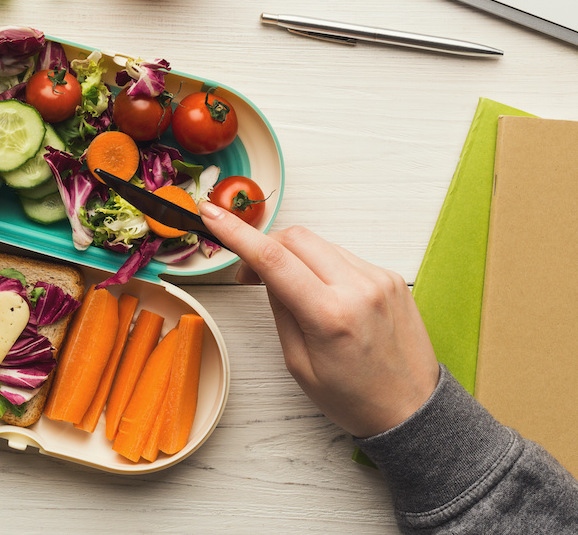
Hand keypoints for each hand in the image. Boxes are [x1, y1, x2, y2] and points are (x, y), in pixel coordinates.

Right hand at [199, 202, 437, 437]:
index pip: (273, 258)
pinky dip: (322, 266)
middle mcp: (359, 289)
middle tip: (249, 274)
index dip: (235, 232)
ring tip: (291, 290)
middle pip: (296, 238)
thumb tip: (266, 273)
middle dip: (265, 245)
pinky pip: (343, 256)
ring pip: (320, 244)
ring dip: (295, 257)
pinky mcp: (391, 278)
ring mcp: (379, 279)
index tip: (211, 214)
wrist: (413, 410)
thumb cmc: (354, 398)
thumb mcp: (299, 365)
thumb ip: (280, 310)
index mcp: (330, 316)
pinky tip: (323, 294)